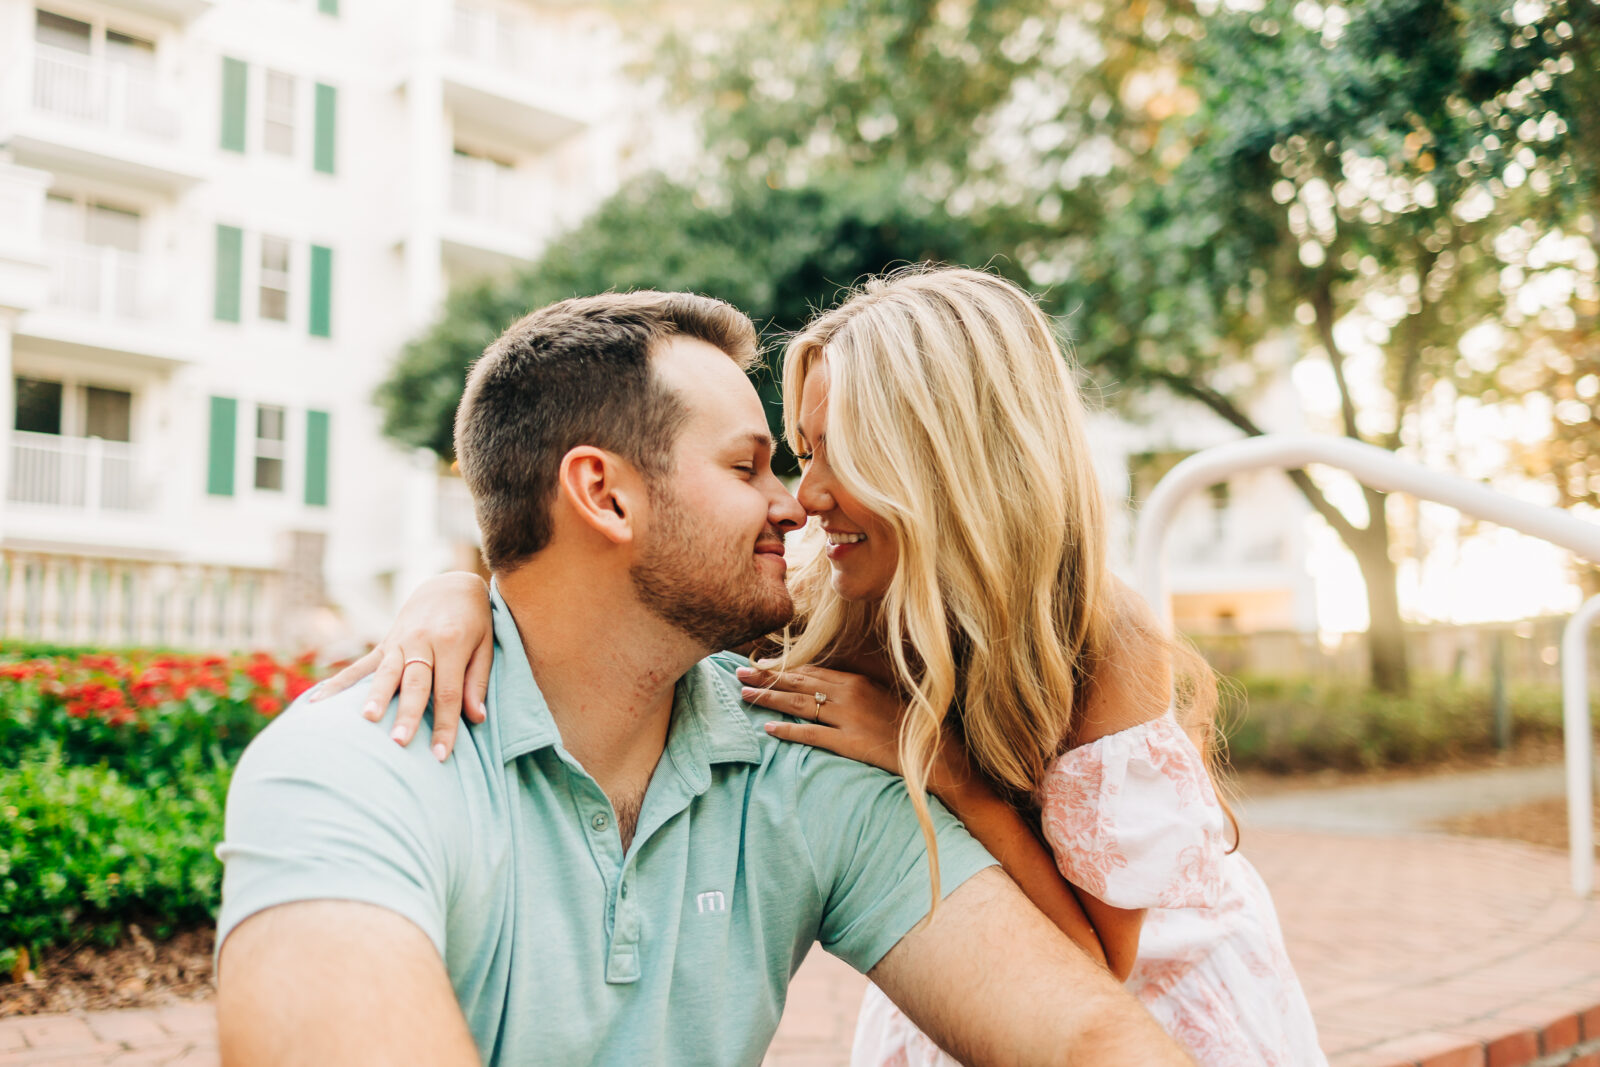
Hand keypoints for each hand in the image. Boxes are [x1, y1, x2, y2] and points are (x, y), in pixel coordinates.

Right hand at [310, 572, 493, 760]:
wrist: (450, 585)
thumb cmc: (474, 620)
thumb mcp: (486, 645)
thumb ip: (478, 681)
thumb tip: (476, 719)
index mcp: (451, 643)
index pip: (448, 692)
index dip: (445, 725)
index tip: (441, 755)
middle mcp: (422, 641)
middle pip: (415, 684)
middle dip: (407, 714)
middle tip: (400, 742)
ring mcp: (399, 642)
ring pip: (386, 673)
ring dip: (375, 697)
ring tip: (366, 720)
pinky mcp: (385, 644)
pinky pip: (361, 666)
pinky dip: (339, 683)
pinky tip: (318, 701)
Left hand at [736, 663, 910, 777]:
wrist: (933, 750)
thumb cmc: (907, 722)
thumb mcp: (882, 694)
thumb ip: (855, 686)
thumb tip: (826, 682)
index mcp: (856, 680)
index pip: (811, 670)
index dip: (782, 667)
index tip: (760, 664)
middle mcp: (849, 694)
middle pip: (798, 682)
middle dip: (766, 677)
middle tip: (739, 673)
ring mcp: (848, 718)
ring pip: (799, 704)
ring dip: (769, 699)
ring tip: (745, 696)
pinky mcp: (849, 743)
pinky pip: (812, 734)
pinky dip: (788, 731)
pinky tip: (769, 728)